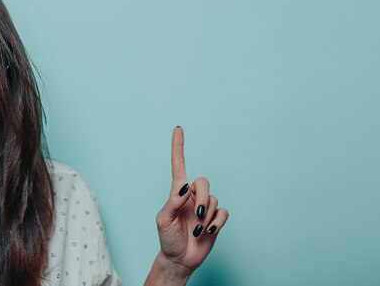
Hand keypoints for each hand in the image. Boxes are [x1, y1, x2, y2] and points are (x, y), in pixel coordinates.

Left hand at [154, 126, 228, 278]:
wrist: (179, 259)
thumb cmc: (167, 238)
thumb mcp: (164, 219)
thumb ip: (173, 201)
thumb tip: (185, 187)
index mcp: (177, 192)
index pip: (178, 165)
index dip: (178, 147)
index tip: (178, 128)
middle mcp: (192, 196)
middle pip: (203, 182)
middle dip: (202, 197)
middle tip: (197, 215)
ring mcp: (204, 207)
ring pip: (214, 199)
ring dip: (206, 215)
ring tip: (198, 230)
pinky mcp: (215, 219)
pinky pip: (223, 212)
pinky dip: (217, 222)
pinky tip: (208, 231)